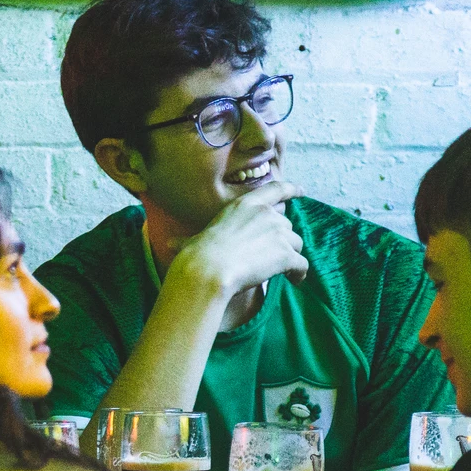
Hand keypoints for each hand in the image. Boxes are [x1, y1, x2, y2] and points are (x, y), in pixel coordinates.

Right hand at [171, 182, 308, 296]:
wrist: (209, 270)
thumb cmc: (198, 256)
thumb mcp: (195, 240)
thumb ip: (189, 240)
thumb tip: (168, 243)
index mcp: (246, 204)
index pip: (275, 189)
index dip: (291, 189)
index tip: (302, 191)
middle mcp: (266, 214)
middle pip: (286, 225)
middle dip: (282, 240)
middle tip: (271, 257)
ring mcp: (278, 233)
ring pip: (296, 244)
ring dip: (290, 257)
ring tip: (283, 272)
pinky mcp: (286, 254)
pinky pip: (301, 265)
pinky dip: (300, 274)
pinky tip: (295, 281)